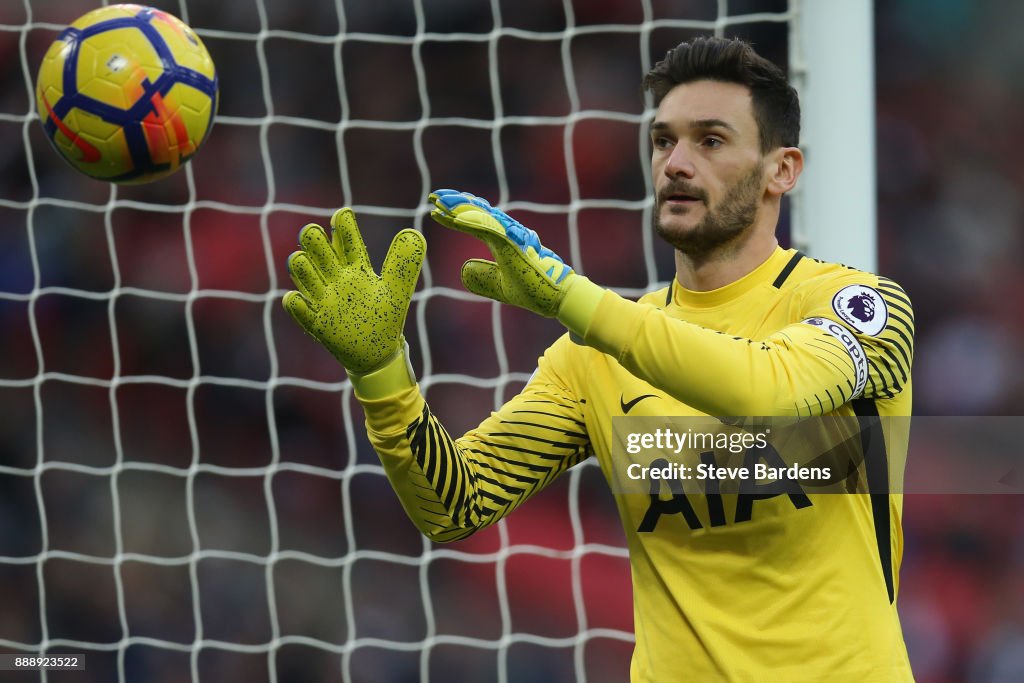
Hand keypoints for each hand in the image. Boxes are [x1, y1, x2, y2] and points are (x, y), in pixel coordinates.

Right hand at [283, 208, 424, 373]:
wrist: (377, 353)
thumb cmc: (385, 317)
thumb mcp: (397, 290)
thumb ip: (403, 264)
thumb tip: (413, 234)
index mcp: (355, 267)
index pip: (345, 239)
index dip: (342, 225)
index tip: (342, 216)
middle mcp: (336, 278)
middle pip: (316, 247)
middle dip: (312, 238)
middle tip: (315, 235)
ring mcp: (323, 299)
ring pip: (300, 271)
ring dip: (301, 265)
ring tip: (307, 264)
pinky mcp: (316, 323)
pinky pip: (296, 308)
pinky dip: (294, 302)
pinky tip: (297, 299)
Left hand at [428, 189, 574, 317]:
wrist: (556, 297)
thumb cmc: (534, 289)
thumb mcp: (500, 286)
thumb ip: (483, 277)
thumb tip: (464, 269)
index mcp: (501, 241)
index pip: (473, 223)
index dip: (453, 216)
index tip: (435, 210)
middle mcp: (506, 233)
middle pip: (476, 212)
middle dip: (454, 203)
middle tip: (434, 196)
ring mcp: (510, 236)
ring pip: (481, 215)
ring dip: (460, 207)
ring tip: (440, 201)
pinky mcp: (514, 244)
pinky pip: (490, 229)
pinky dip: (472, 222)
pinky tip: (456, 218)